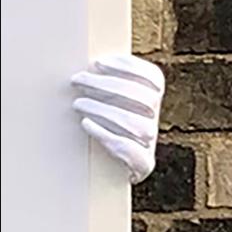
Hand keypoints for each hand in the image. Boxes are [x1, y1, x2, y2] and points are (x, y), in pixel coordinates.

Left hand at [70, 53, 163, 184]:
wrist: (110, 169)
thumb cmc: (104, 126)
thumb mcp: (109, 103)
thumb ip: (105, 85)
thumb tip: (88, 66)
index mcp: (152, 100)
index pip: (153, 78)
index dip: (129, 67)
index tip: (99, 62)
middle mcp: (155, 119)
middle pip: (143, 97)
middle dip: (107, 85)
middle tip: (76, 79)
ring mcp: (151, 142)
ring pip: (137, 123)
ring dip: (105, 110)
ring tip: (77, 103)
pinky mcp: (143, 164)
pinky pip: (129, 148)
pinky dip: (106, 134)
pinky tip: (86, 123)